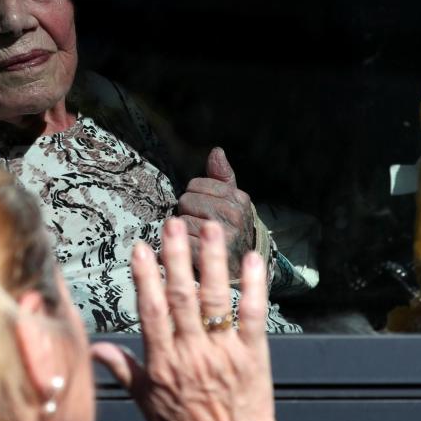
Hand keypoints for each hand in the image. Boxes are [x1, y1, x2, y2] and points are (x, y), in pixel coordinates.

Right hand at [91, 218, 282, 420]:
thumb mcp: (147, 402)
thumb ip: (123, 369)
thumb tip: (94, 348)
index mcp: (163, 363)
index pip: (151, 311)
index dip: (146, 278)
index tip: (142, 248)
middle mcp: (192, 354)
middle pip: (182, 298)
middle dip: (178, 258)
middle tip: (174, 225)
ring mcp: (224, 353)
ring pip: (215, 300)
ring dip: (212, 261)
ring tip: (210, 229)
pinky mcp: (253, 356)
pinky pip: (254, 317)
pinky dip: (253, 287)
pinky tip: (251, 259)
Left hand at [176, 148, 254, 276]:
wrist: (240, 269)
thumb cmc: (231, 229)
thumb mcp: (233, 201)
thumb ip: (222, 176)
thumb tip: (216, 152)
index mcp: (239, 199)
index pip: (196, 184)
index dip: (193, 195)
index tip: (202, 207)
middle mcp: (234, 216)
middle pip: (187, 200)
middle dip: (187, 211)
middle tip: (197, 223)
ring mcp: (223, 236)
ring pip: (181, 220)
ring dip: (183, 230)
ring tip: (196, 238)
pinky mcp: (209, 254)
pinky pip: (180, 240)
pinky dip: (180, 246)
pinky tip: (191, 249)